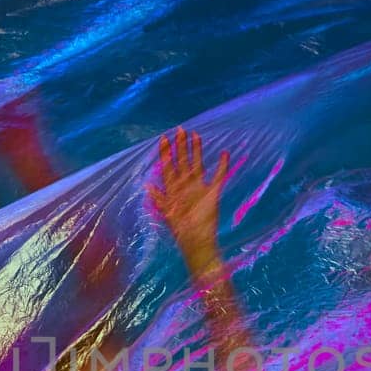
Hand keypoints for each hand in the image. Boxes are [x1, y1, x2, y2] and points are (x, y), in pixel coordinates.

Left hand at [147, 127, 232, 275]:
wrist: (196, 241)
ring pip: (197, 164)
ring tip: (196, 135)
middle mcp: (185, 185)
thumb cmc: (180, 229)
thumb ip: (158, 198)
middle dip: (180, 146)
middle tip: (180, 129)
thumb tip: (147, 185)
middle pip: (182, 161)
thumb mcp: (166, 212)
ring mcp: (199, 187)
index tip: (164, 138)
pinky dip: (222, 165)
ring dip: (196, 150)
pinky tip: (224, 154)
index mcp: (173, 188)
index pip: (168, 166)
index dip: (166, 152)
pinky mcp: (213, 193)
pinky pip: (219, 176)